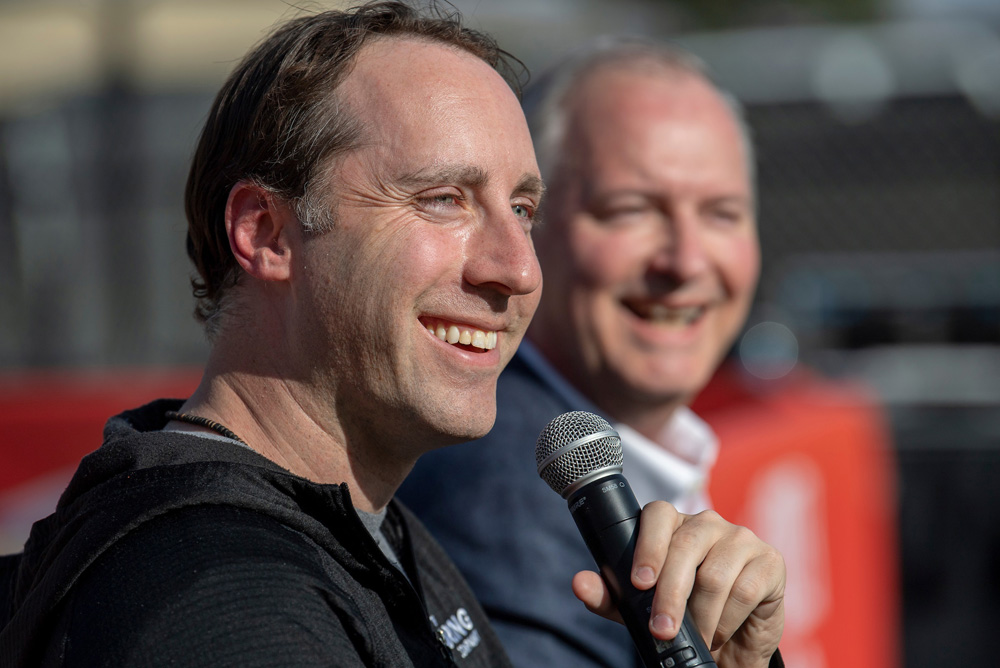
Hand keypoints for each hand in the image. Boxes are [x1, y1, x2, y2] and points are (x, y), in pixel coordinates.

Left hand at [572, 501, 784, 667]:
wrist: (731, 642)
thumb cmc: (682, 613)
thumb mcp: (639, 609)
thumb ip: (610, 595)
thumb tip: (580, 583)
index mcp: (674, 525)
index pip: (658, 514)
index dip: (648, 546)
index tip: (639, 582)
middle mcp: (707, 523)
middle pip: (685, 546)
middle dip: (670, 594)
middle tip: (661, 629)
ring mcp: (740, 538)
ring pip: (715, 574)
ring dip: (701, 616)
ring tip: (695, 637)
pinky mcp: (769, 561)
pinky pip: (744, 590)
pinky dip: (727, 620)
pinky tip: (720, 631)